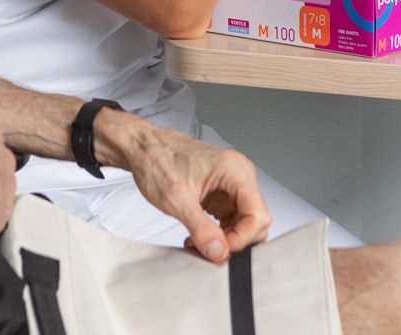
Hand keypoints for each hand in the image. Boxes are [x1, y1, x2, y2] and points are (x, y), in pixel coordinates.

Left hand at [104, 115, 270, 263]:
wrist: (142, 148)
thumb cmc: (156, 160)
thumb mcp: (176, 199)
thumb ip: (201, 228)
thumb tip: (219, 252)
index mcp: (235, 171)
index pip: (259, 216)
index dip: (242, 238)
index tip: (219, 249)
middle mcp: (239, 176)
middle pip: (256, 221)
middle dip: (234, 241)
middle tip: (207, 249)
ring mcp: (231, 185)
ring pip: (244, 223)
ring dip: (225, 239)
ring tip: (198, 243)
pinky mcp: (222, 193)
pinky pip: (231, 220)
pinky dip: (218, 233)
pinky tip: (198, 236)